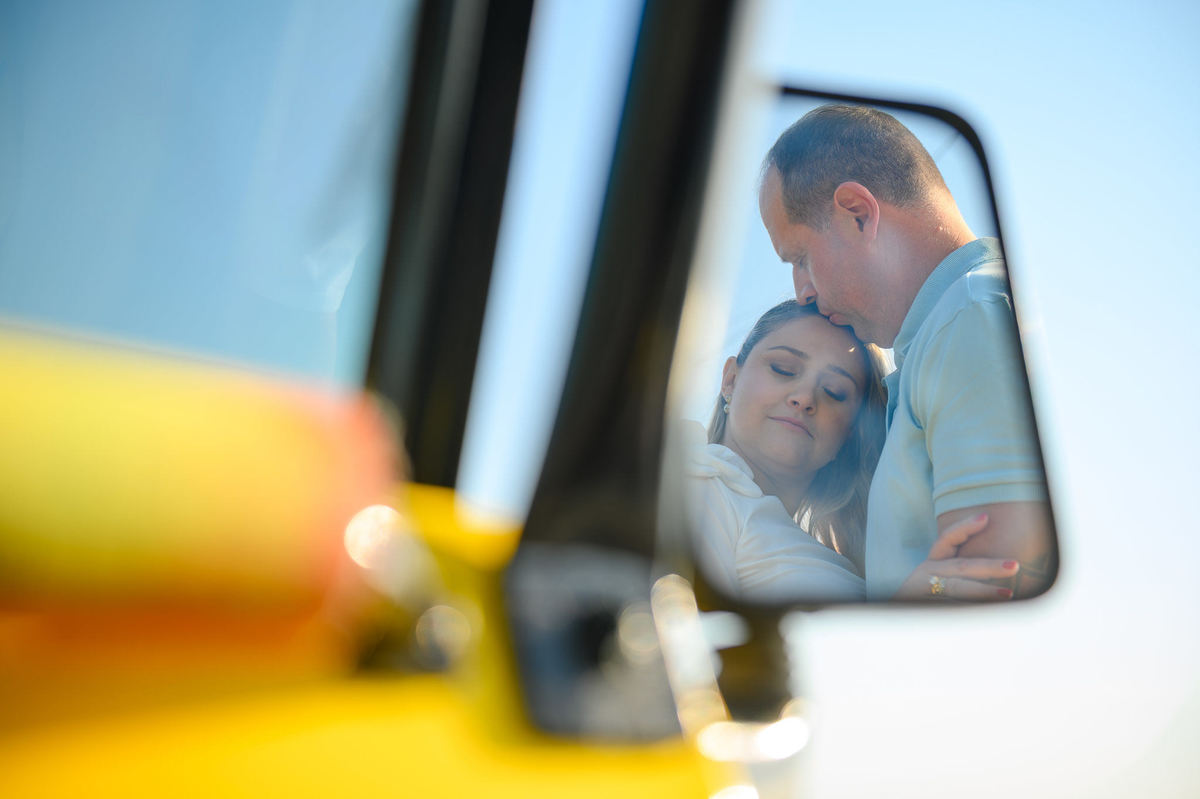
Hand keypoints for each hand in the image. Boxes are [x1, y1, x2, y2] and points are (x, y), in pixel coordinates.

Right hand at [893, 514, 1021, 600]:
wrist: (892, 616)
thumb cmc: (923, 596)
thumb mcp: (936, 578)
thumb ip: (960, 571)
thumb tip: (999, 564)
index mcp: (932, 563)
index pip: (947, 539)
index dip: (964, 527)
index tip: (985, 518)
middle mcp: (927, 574)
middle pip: (961, 567)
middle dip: (989, 566)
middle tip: (1014, 565)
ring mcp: (924, 592)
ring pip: (957, 589)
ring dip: (984, 591)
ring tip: (1008, 593)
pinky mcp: (927, 609)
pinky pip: (952, 608)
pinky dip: (971, 609)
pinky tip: (988, 612)